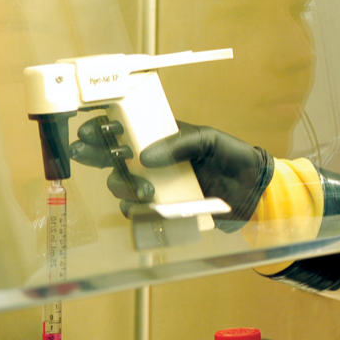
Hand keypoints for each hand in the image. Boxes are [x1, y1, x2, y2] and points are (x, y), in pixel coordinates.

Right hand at [70, 119, 273, 231]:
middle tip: (87, 153)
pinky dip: (135, 209)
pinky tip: (145, 206)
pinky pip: (137, 210)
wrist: (252, 189)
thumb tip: (145, 157)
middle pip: (111, 157)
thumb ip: (179, 143)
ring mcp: (155, 185)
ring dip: (123, 185)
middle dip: (94, 155)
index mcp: (161, 137)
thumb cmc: (232, 157)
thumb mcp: (209, 140)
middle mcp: (152, 161)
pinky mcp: (163, 208)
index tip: (89, 132)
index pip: (123, 129)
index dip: (101, 129)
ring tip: (147, 189)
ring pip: (120, 185)